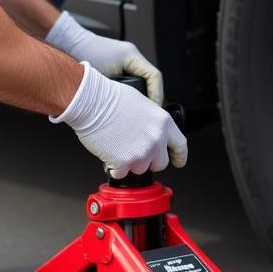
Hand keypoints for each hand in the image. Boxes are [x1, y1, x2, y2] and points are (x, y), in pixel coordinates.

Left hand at [45, 10, 162, 102]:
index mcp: (131, 56)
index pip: (154, 76)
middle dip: (150, 97)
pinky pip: (134, 78)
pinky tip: (127, 100)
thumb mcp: (102, 80)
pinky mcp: (120, 62)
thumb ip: (117, 93)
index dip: (157, 94)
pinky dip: (133, 89)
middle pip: (151, 79)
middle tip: (147, 112)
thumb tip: (128, 108)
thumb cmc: (82, 57)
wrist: (69, 44)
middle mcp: (132, 55)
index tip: (153, 108)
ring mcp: (126, 58)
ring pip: (143, 80)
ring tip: (138, 108)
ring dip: (142, 93)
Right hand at [50, 63, 186, 178]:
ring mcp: (140, 153)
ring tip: (119, 147)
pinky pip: (120, 173)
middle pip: (160, 163)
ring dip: (130, 163)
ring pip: (140, 170)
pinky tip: (109, 153)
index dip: (179, 156)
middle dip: (150, 161)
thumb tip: (152, 132)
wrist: (92, 102)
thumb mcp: (143, 104)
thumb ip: (153, 122)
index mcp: (163, 123)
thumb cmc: (112, 98)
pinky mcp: (123, 163)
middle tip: (137, 152)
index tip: (178, 161)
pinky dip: (114, 167)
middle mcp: (156, 140)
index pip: (180, 145)